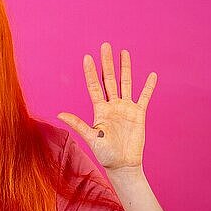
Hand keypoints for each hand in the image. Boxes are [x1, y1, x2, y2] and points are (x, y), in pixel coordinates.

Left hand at [56, 42, 156, 172]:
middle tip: (105, 46)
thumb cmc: (104, 153)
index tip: (87, 57)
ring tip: (124, 53)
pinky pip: (144, 97)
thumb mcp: (90, 137)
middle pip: (109, 79)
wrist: (122, 164)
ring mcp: (126, 108)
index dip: (90, 72)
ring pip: (125, 83)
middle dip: (107, 63)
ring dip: (125, 68)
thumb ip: (77, 124)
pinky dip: (148, 87)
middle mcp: (112, 105)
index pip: (94, 86)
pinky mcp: (139, 114)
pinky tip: (151, 75)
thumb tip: (59, 114)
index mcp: (99, 109)